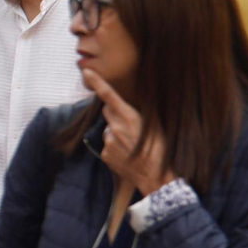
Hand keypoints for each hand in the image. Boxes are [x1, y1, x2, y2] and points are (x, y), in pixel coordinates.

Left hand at [83, 68, 175, 196]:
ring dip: (116, 133)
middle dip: (115, 114)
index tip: (86, 72)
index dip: (97, 82)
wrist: (156, 176)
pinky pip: (107, 145)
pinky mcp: (105, 154)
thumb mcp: (155, 127)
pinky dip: (115, 147)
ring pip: (108, 130)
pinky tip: (127, 154)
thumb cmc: (160, 150)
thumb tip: (128, 108)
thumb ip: (138, 115)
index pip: (109, 96)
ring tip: (132, 145)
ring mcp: (108, 142)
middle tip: (130, 125)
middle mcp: (116, 128)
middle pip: (108, 112)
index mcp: (129, 117)